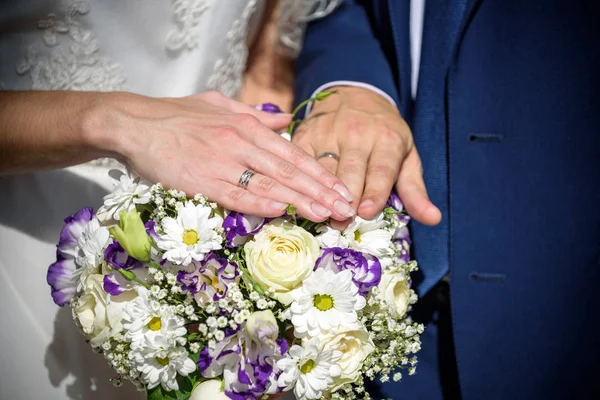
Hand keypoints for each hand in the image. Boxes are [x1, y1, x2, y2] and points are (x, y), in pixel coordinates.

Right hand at [87, 91, 354, 221]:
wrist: (135, 123)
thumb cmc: (177, 115)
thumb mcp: (220, 105)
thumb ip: (255, 115)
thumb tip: (286, 121)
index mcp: (246, 126)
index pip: (292, 153)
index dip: (319, 172)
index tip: (339, 188)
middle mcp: (239, 143)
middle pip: (288, 171)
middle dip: (319, 191)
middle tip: (344, 208)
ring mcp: (222, 163)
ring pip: (269, 184)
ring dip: (300, 201)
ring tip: (325, 215)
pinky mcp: (202, 182)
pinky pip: (237, 195)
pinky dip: (261, 204)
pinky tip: (282, 212)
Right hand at [292, 86, 440, 227]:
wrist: (356, 94)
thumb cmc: (385, 133)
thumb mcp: (406, 156)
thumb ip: (415, 191)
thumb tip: (433, 219)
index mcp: (387, 139)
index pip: (381, 170)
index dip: (374, 192)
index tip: (366, 213)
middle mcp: (357, 133)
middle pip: (349, 173)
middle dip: (345, 200)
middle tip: (342, 224)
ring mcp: (328, 132)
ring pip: (322, 170)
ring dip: (321, 194)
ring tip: (323, 216)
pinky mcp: (306, 134)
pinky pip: (301, 161)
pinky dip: (301, 180)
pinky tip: (303, 198)